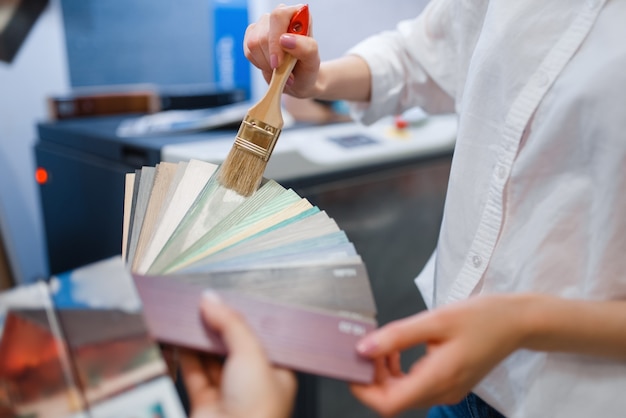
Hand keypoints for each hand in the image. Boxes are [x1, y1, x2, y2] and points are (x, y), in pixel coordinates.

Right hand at [179, 292, 296, 417]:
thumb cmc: (259, 413)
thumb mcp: (252, 355)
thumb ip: (232, 325)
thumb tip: (213, 301)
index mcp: (276, 371)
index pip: (258, 335)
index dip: (241, 318)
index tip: (225, 301)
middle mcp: (253, 383)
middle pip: (232, 344)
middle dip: (217, 326)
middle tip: (203, 305)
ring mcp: (228, 393)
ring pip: (211, 356)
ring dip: (198, 337)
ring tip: (186, 314)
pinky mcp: (204, 401)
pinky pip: (193, 370)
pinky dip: (184, 352)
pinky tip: (178, 336)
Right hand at [244, 3, 320, 97]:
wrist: (299, 79)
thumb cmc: (306, 67)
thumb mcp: (312, 61)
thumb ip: (306, 48)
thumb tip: (285, 39)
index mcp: (298, 15)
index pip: (278, 17)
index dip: (275, 40)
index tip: (277, 63)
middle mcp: (279, 16)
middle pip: (263, 35)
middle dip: (272, 59)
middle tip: (284, 72)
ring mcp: (263, 25)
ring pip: (253, 44)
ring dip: (266, 64)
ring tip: (279, 70)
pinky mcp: (252, 36)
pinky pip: (248, 52)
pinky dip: (259, 64)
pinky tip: (270, 66)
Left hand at [350, 295, 526, 416]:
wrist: (517, 322)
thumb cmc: (482, 317)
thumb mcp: (435, 320)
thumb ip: (397, 336)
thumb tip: (364, 348)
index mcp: (439, 378)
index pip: (388, 404)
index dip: (363, 389)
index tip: (353, 365)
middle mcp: (443, 392)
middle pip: (392, 401)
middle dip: (372, 377)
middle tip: (368, 347)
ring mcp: (448, 392)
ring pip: (402, 395)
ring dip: (385, 374)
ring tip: (385, 344)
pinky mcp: (450, 385)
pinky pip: (416, 387)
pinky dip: (400, 371)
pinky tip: (399, 348)